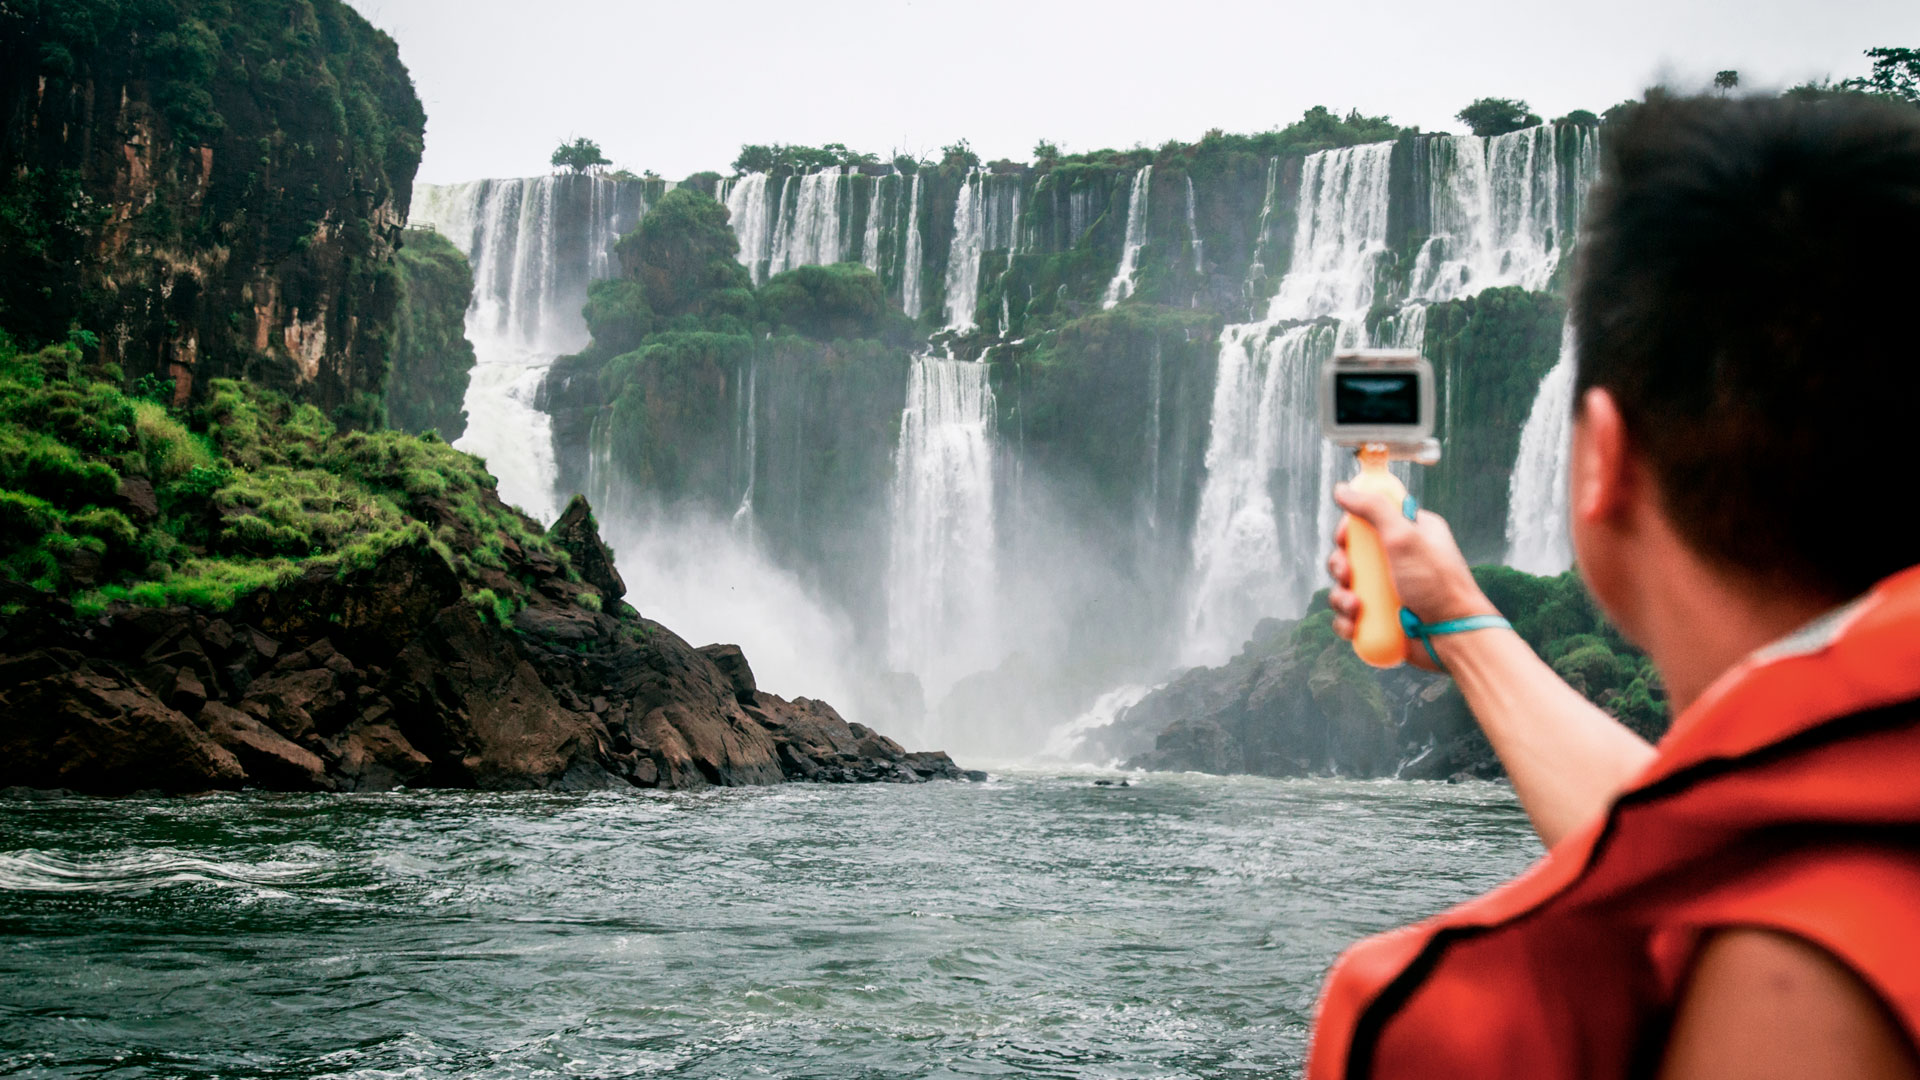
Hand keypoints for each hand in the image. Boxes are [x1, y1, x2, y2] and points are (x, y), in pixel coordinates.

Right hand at [1325, 485, 1496, 670]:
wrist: (1453, 637)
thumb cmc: (1438, 585)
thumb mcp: (1405, 537)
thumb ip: (1374, 509)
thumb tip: (1343, 489)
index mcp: (1410, 534)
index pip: (1369, 520)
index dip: (1350, 529)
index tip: (1345, 538)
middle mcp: (1398, 560)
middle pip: (1351, 555)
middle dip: (1341, 566)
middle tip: (1347, 574)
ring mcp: (1389, 591)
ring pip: (1346, 587)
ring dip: (1341, 597)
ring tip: (1355, 606)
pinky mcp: (1381, 618)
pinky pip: (1350, 616)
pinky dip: (1346, 620)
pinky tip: (1354, 624)